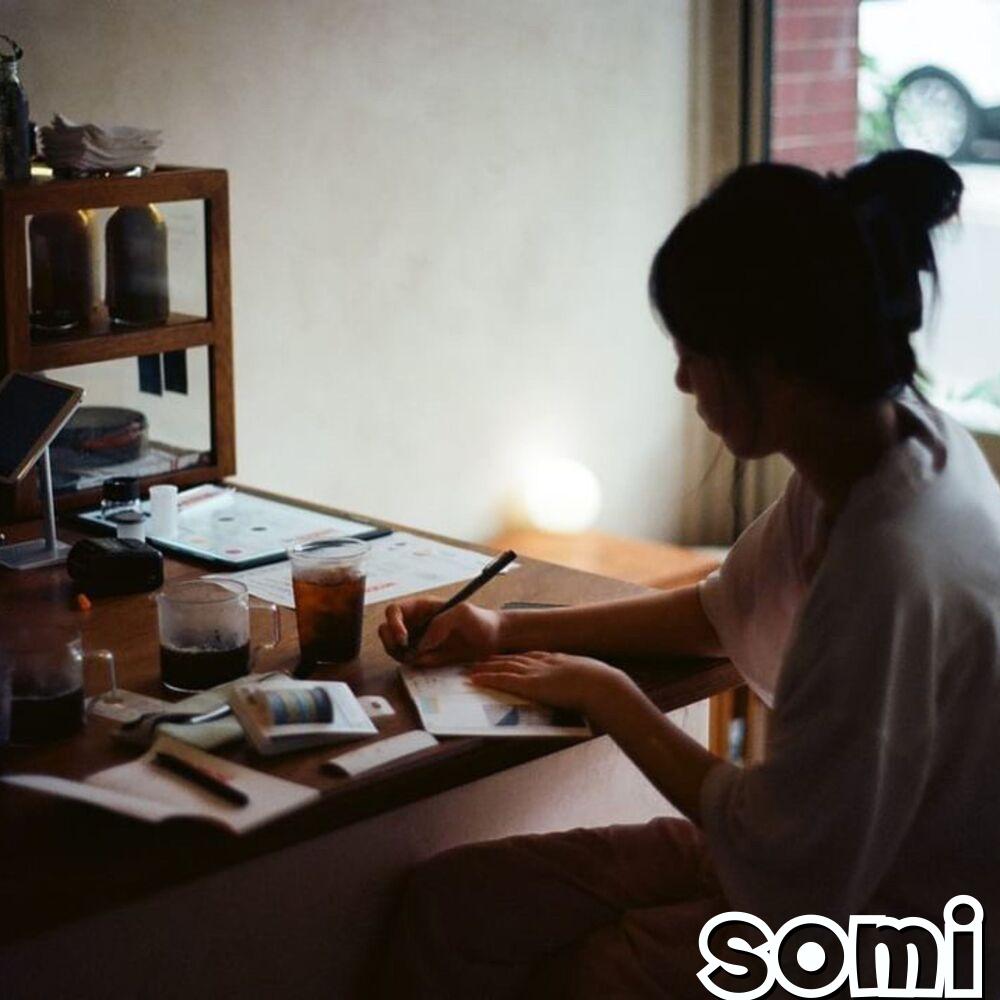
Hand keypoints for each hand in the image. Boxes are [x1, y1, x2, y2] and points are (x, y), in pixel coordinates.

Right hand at [378, 598, 502, 666]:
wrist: (495, 640)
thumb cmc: (481, 620)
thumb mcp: (463, 614)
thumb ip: (441, 623)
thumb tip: (422, 643)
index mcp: (421, 608)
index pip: (394, 611)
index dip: (393, 623)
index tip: (404, 637)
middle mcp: (415, 623)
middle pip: (386, 631)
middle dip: (390, 642)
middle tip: (406, 651)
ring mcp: (418, 640)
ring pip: (394, 648)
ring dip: (400, 655)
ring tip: (422, 657)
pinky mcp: (425, 656)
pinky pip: (410, 661)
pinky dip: (414, 664)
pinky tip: (430, 661)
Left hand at [467, 652, 630, 716]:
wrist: (601, 685)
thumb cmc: (601, 685)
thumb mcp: (591, 678)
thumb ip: (582, 681)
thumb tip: (586, 688)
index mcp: (558, 660)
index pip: (530, 656)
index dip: (516, 657)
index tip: (505, 657)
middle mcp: (543, 662)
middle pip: (513, 659)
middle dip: (496, 660)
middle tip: (481, 660)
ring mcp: (535, 672)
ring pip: (504, 667)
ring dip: (486, 668)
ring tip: (472, 669)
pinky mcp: (530, 684)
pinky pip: (503, 680)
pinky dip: (487, 679)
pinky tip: (475, 679)